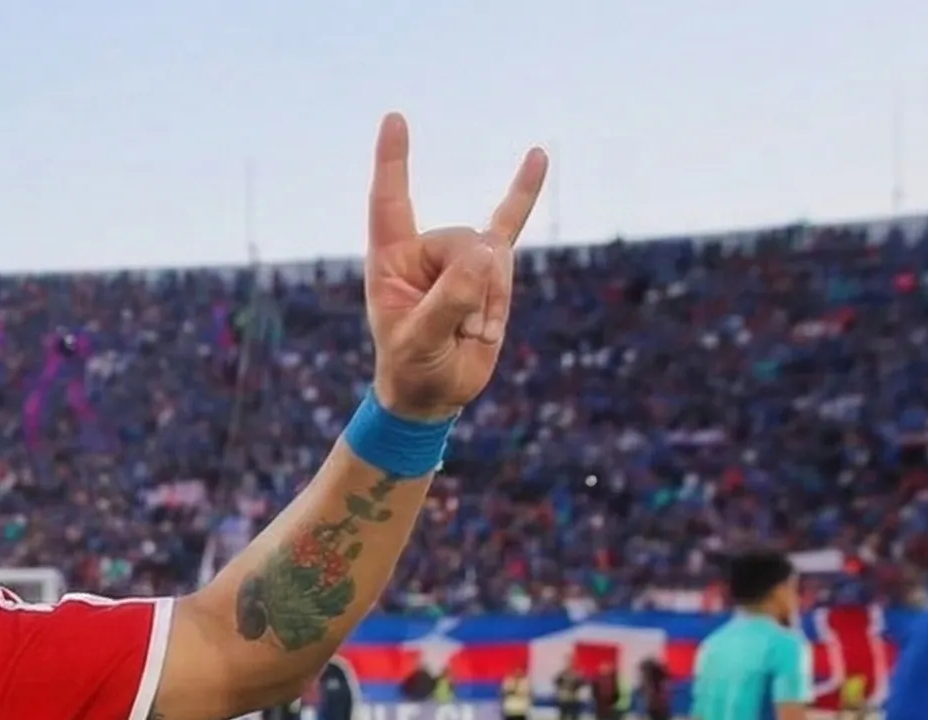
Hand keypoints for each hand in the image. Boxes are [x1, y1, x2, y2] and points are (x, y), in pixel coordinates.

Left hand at [364, 114, 548, 421]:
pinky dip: (524, 191)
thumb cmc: (413, 366)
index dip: (392, 162)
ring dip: (491, 303)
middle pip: (465, 243)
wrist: (435, 392)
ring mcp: (459, 256)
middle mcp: (424, 249)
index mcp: (391, 259)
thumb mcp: (420, 340)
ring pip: (495, 258)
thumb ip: (449, 299)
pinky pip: (512, 223)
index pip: (390, 202)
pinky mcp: (490, 268)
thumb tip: (488, 251)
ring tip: (468, 329)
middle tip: (453, 329)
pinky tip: (538, 156)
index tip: (395, 119)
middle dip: (471, 290)